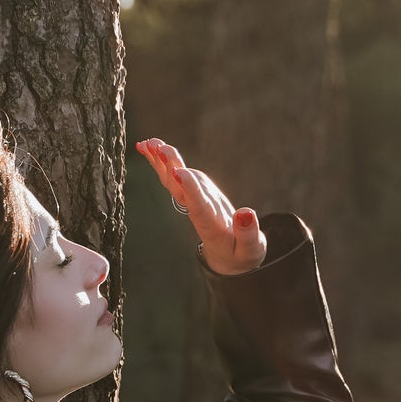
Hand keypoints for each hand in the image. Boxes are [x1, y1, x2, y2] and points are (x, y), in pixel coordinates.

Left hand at [134, 138, 266, 274]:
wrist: (228, 259)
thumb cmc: (241, 254)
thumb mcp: (251, 249)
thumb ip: (248, 233)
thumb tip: (246, 213)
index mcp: (211, 226)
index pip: (199, 205)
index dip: (189, 189)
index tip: (179, 172)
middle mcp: (197, 211)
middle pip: (180, 189)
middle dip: (170, 168)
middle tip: (159, 148)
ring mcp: (193, 201)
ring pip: (172, 181)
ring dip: (161, 162)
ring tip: (149, 143)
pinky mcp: (193, 194)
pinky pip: (173, 177)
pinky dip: (161, 162)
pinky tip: (150, 146)